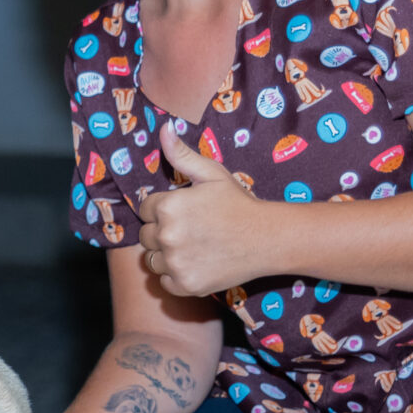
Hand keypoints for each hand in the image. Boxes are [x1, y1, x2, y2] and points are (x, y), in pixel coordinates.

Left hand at [140, 124, 271, 297]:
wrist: (267, 237)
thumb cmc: (238, 202)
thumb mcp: (212, 173)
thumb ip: (182, 154)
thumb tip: (164, 128)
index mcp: (168, 206)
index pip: (144, 210)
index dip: (162, 209)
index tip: (184, 212)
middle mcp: (167, 236)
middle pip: (146, 237)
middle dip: (162, 232)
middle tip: (191, 229)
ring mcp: (176, 263)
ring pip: (152, 260)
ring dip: (166, 255)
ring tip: (193, 246)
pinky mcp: (186, 285)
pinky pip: (165, 282)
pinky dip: (177, 275)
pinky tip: (197, 263)